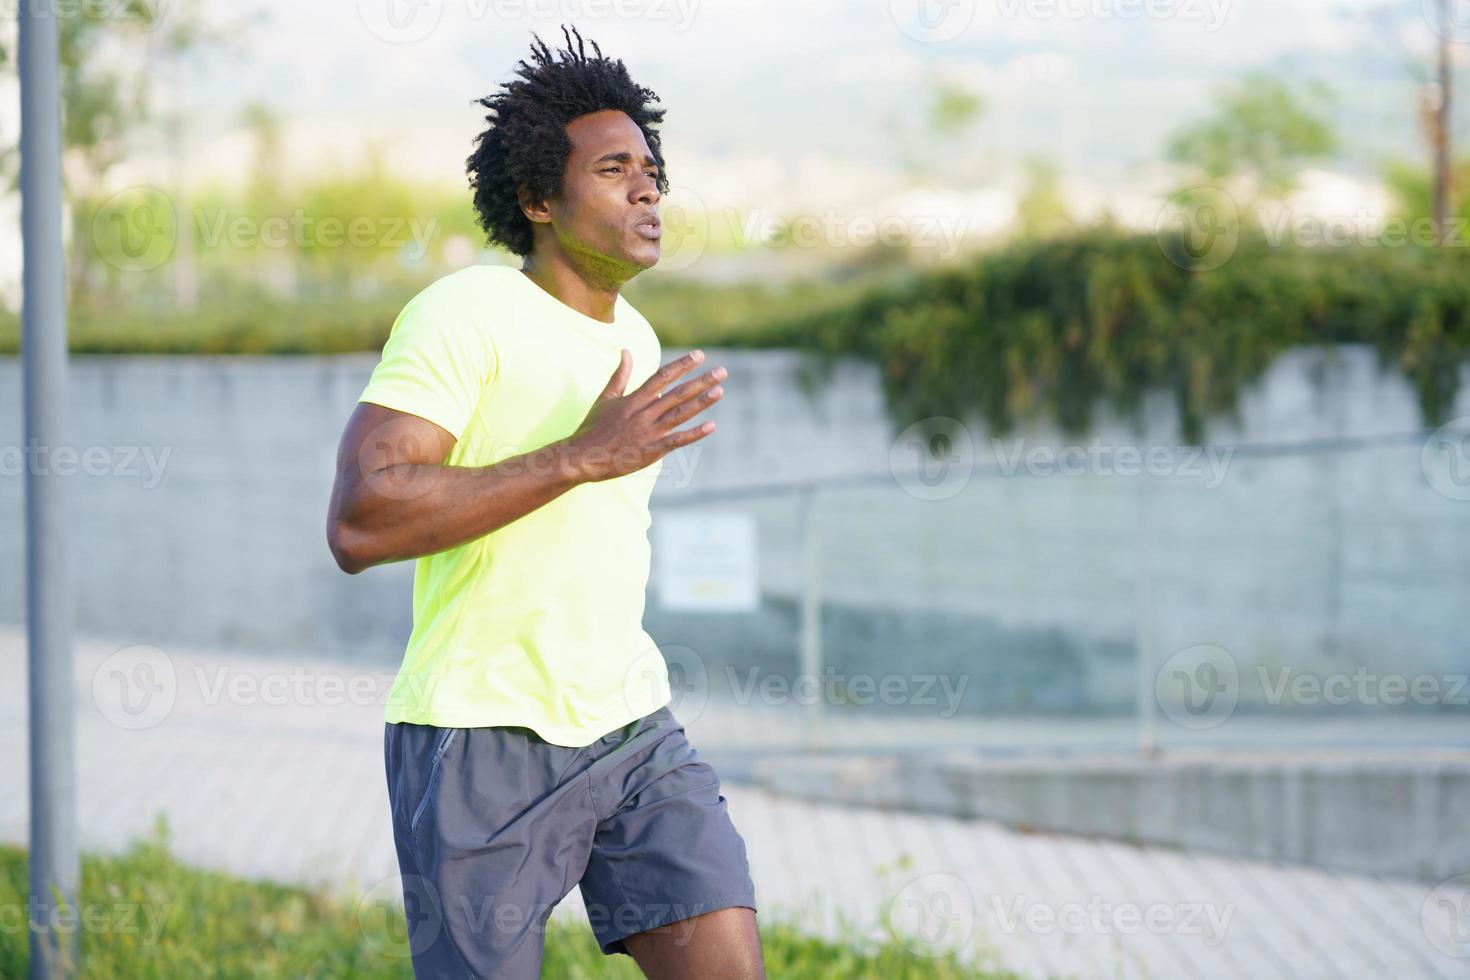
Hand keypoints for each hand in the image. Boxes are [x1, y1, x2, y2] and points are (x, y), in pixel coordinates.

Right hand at [561, 348, 724, 482]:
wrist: (584, 457)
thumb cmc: (594, 427)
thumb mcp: (606, 398)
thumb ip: (620, 374)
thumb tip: (626, 351)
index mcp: (635, 399)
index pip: (662, 377)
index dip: (682, 365)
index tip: (700, 355)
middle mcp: (644, 413)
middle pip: (678, 394)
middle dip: (701, 381)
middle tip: (722, 372)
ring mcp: (649, 432)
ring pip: (680, 414)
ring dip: (701, 402)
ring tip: (720, 391)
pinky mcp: (652, 450)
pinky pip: (677, 440)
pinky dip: (694, 433)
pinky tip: (711, 426)